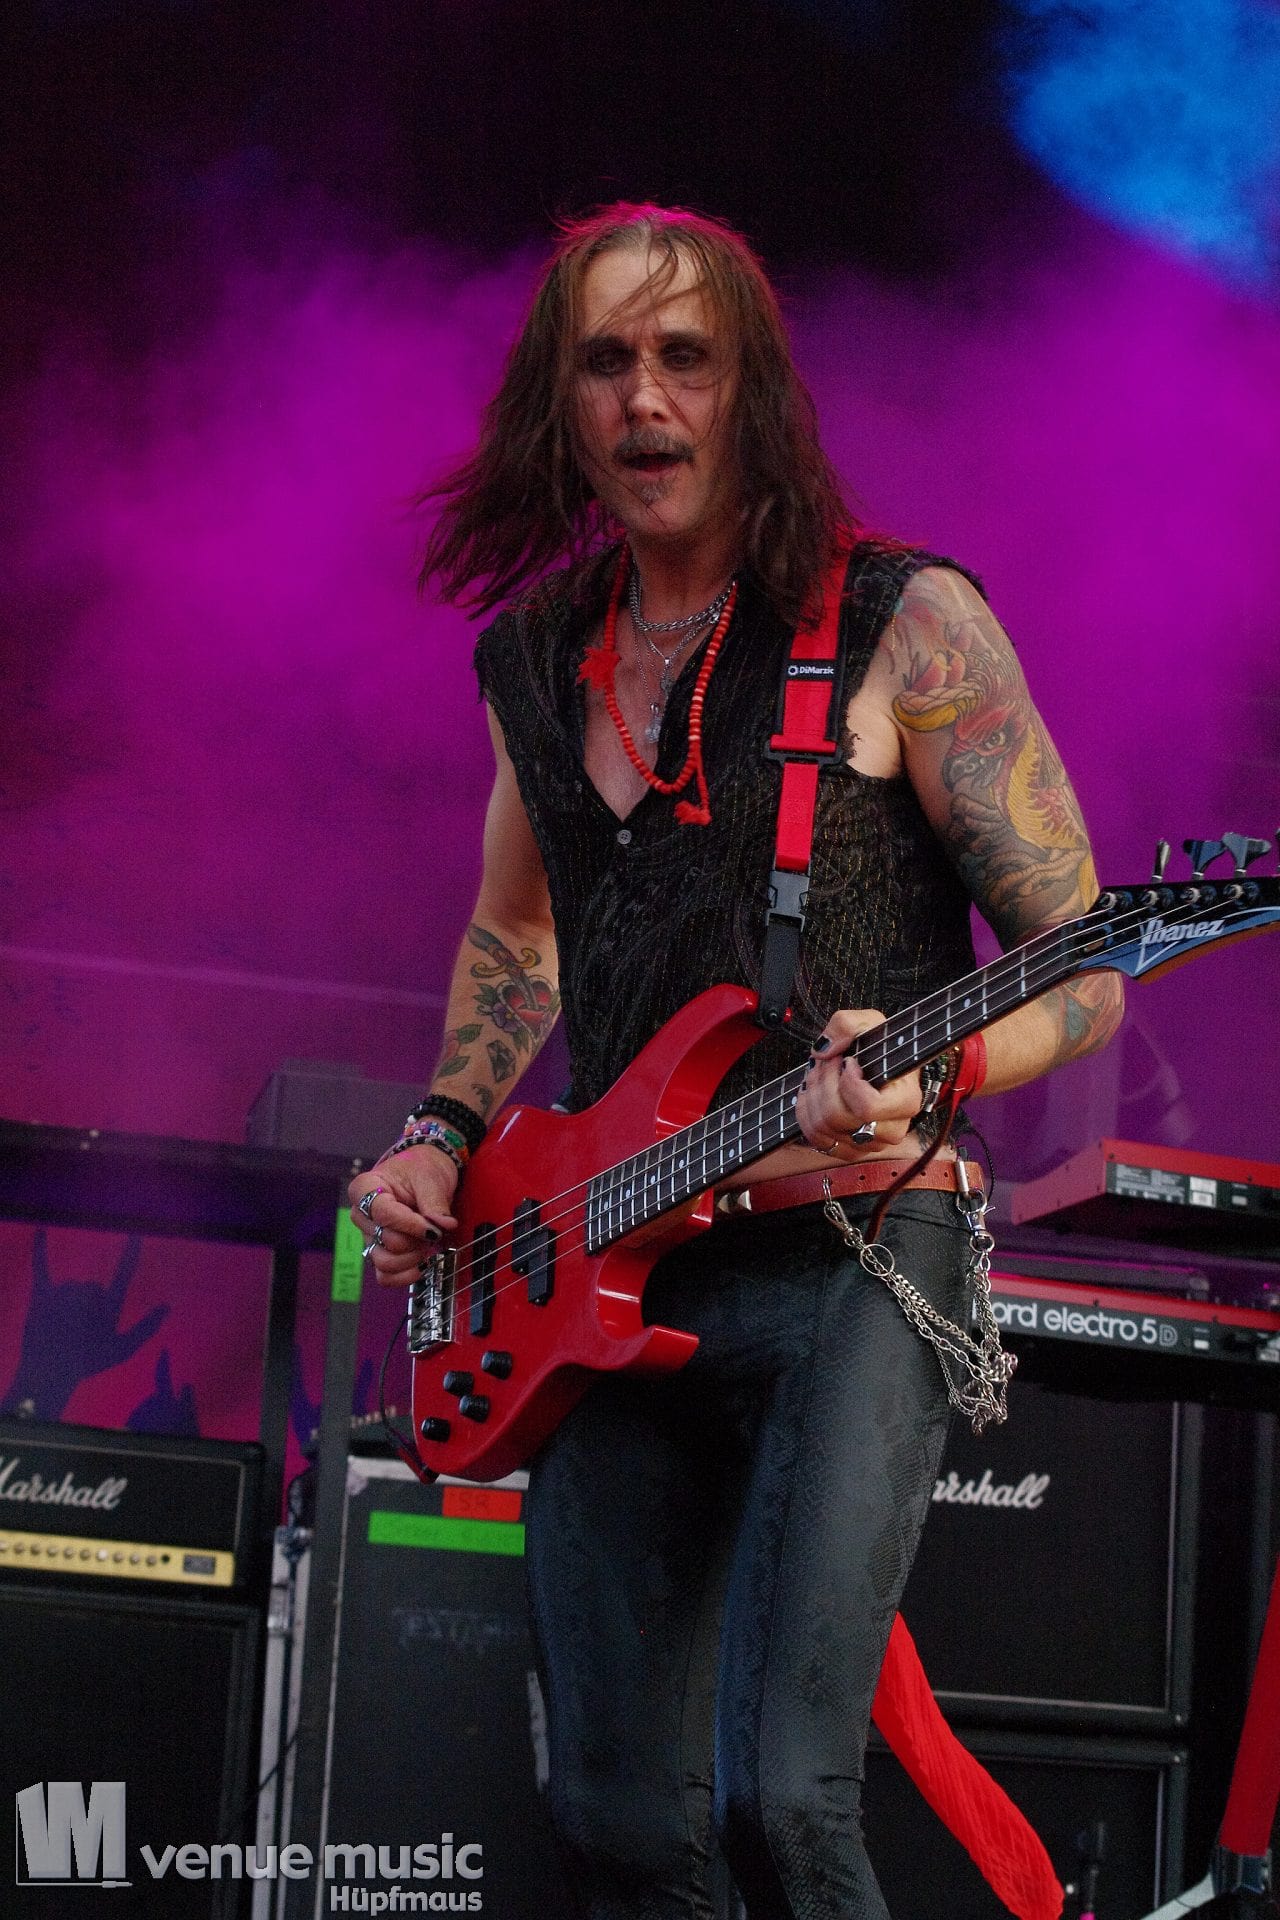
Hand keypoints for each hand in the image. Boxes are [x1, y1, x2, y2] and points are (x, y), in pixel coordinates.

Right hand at [348, 1146, 459, 1287]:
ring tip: (427, 1244)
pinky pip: (385, 1276)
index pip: (384, 1215)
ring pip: (384, 1262)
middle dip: (416, 1240)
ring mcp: (369, 1236)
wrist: (423, 1171)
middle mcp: (362, 1215)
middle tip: (434, 1230)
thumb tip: (444, 1226)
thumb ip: (435, 1203)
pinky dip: (405, 1275)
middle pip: (386, 1241)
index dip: (412, 1226)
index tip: (435, 1229)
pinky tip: (422, 1264)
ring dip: (412, 1258)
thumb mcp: (431, 1178)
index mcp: (365, 1188)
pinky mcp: (379, 1252)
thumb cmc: (422, 1168)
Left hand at [795, 1009, 922, 1156]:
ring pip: (824, 1128)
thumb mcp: (868, 1023)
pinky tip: (813, 1094)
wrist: (877, 1065)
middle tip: (827, 1062)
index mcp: (906, 1101)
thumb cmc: (878, 1047)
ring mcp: (871, 1144)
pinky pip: (817, 1140)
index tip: (849, 1062)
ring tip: (819, 1074)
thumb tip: (824, 1051)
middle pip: (838, 1117)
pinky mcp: (851, 1150)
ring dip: (813, 1094)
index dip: (848, 1084)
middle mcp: (892, 1129)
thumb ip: (845, 1025)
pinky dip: (807, 1114)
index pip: (867, 1107)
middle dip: (823, 1083)